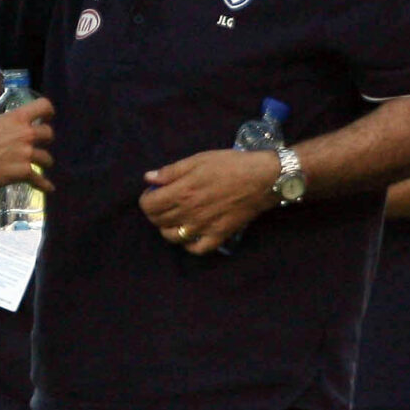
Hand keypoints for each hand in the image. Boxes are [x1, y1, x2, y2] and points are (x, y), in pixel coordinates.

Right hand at [0, 97, 53, 190]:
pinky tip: (48, 188)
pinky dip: (44, 185)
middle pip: (49, 134)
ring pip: (47, 158)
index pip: (43, 106)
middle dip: (45, 139)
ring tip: (40, 165)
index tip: (47, 117)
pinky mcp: (22, 172)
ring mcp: (25, 154)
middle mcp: (25, 134)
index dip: (47, 111)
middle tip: (39, 143)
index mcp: (16, 118)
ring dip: (43, 161)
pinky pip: (39, 180)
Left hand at [141, 149, 279, 254]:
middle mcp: (188, 213)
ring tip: (175, 217)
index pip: (148, 205)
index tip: (155, 191)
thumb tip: (148, 179)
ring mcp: (202, 228)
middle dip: (154, 211)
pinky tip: (191, 233)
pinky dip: (189, 244)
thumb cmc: (230, 165)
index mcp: (181, 192)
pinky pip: (196, 249)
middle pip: (157, 221)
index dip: (146, 199)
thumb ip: (171, 171)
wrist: (263, 179)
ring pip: (172, 237)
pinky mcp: (218, 236)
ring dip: (167, 228)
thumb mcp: (198, 160)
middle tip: (164, 202)